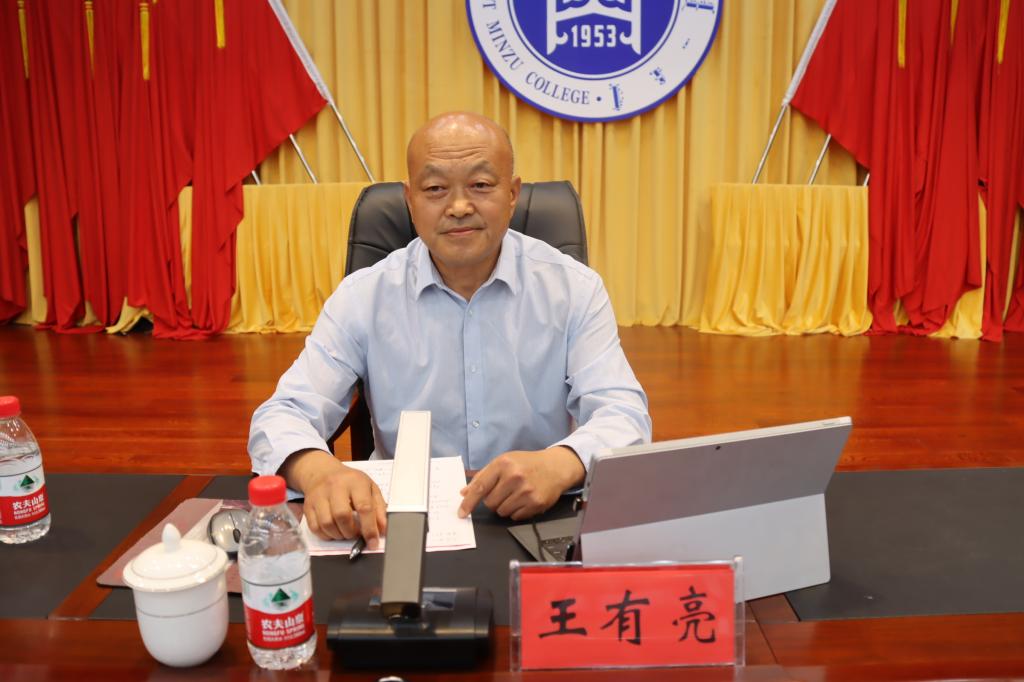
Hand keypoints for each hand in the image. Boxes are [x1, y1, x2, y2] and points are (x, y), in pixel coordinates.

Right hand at [280, 449, 386, 543]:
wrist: (322, 472)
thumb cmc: (351, 482)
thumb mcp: (370, 488)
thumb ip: (379, 508)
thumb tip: (382, 530)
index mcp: (355, 482)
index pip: (364, 507)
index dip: (370, 528)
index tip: (373, 543)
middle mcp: (335, 487)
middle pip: (342, 515)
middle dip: (351, 532)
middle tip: (356, 534)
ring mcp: (319, 496)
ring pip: (327, 523)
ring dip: (338, 535)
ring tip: (345, 532)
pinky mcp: (308, 505)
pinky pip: (315, 527)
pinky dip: (326, 535)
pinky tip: (333, 531)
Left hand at [457, 446, 584, 520]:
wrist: (555, 467)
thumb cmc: (527, 464)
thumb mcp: (504, 461)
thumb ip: (483, 476)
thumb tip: (465, 493)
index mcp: (503, 464)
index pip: (480, 487)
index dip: (468, 502)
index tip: (461, 513)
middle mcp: (514, 477)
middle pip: (490, 503)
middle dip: (493, 501)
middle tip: (503, 492)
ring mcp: (526, 491)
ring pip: (502, 512)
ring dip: (504, 507)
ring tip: (515, 495)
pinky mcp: (536, 503)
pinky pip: (515, 517)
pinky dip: (516, 511)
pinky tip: (524, 500)